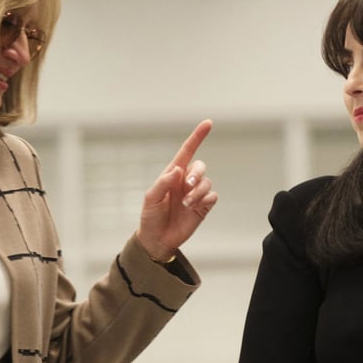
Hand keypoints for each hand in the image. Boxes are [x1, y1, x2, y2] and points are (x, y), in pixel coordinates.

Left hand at [135, 119, 217, 260]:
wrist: (157, 239)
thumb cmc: (150, 216)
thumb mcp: (150, 198)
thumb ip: (163, 182)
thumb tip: (178, 170)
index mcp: (172, 174)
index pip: (187, 151)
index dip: (197, 137)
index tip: (208, 123)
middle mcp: (186, 181)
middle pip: (200, 166)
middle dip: (196, 174)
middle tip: (188, 186)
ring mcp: (195, 194)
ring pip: (207, 182)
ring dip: (198, 192)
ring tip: (187, 204)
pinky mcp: (203, 206)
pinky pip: (212, 196)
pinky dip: (204, 199)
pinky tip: (195, 208)